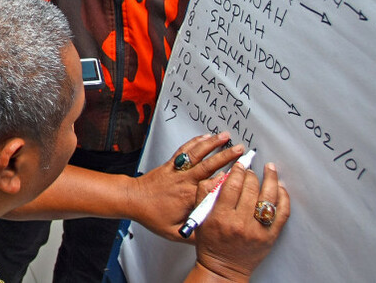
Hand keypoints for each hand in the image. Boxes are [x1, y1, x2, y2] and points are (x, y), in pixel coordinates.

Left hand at [127, 133, 244, 242]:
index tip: (241, 174)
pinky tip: (206, 137)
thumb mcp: (173, 232)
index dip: (227, 180)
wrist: (133, 200)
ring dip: (212, 144)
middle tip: (241, 151)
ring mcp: (178, 170)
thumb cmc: (152, 216)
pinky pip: (185, 150)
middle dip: (226, 156)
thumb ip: (194, 235)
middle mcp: (184, 181)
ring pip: (197, 154)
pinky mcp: (171, 163)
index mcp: (188, 198)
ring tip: (226, 136)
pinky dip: (196, 142)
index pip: (211, 187)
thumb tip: (212, 239)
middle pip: (208, 166)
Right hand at [191, 161, 289, 281]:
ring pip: (268, 197)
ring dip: (271, 179)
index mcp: (221, 217)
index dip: (237, 171)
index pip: (231, 186)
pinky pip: (282, 212)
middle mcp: (240, 223)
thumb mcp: (200, 218)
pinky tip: (280, 188)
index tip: (240, 165)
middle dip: (251, 174)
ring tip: (270, 169)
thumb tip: (221, 175)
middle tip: (251, 169)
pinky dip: (283, 197)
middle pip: (250, 189)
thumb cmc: (211, 244)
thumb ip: (205, 193)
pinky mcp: (270, 236)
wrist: (224, 269)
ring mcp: (258, 230)